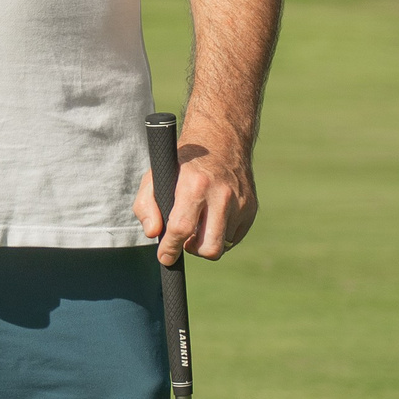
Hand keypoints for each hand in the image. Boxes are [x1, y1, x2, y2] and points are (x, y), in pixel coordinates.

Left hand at [132, 129, 258, 264]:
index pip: (181, 228)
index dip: (170, 248)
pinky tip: (212, 218)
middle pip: (210, 247)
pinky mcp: (251, 208)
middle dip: (192, 250)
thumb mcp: (155, 176)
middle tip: (184, 241)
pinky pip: (235, 238)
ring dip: (206, 241)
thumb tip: (153, 233)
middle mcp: (222, 196)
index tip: (164, 257)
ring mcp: (241, 203)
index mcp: (194, 186)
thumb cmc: (182, 163)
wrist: (220, 141)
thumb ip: (146, 206)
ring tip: (198, 224)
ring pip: (223, 245)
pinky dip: (221, 235)